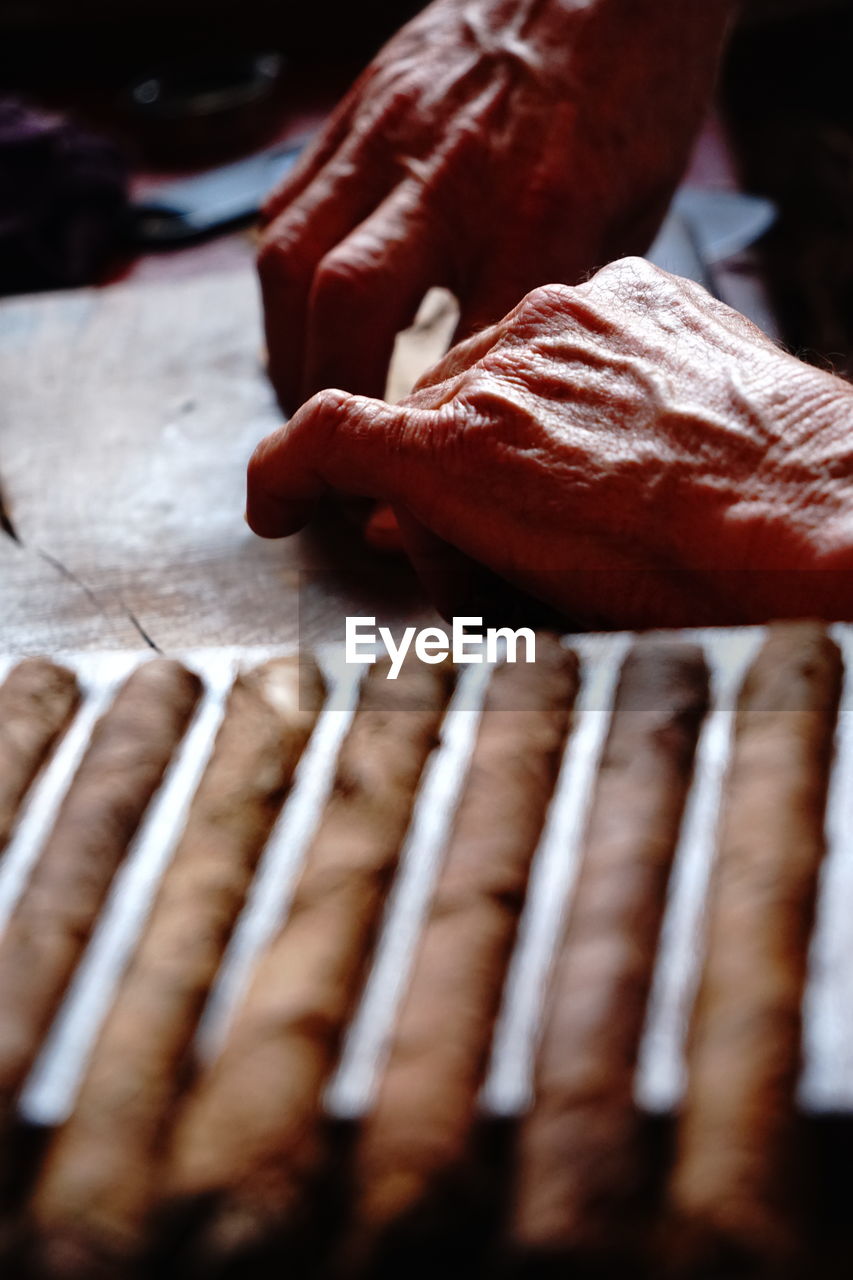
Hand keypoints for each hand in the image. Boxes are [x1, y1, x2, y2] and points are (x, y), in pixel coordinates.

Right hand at [247, 258, 852, 628]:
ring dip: (498, 420)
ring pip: (484, 365)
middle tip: (478, 536)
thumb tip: (391, 527)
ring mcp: (561, 317)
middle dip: (429, 476)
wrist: (809, 509)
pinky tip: (611, 423)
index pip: (326, 436)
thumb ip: (440, 546)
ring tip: (569, 479)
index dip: (286, 473)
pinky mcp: (625, 290)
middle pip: (416, 414)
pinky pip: (556, 325)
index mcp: (456, 449)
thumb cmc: (685, 573)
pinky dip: (561, 374)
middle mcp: (495, 367)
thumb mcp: (532, 584)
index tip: (279, 498)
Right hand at [258, 0, 733, 412]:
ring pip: (292, 253)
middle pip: (347, 303)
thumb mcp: (627, 226)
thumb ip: (557, 309)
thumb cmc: (631, 102)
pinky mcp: (359, 108)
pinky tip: (296, 313)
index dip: (419, 434)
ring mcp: (393, 133)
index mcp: (539, 214)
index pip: (455, 353)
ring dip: (283, 342)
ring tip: (300, 394)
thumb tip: (502, 390)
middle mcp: (452, 174)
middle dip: (321, 394)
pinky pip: (290, 200)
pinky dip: (283, 273)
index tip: (404, 483)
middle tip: (327, 452)